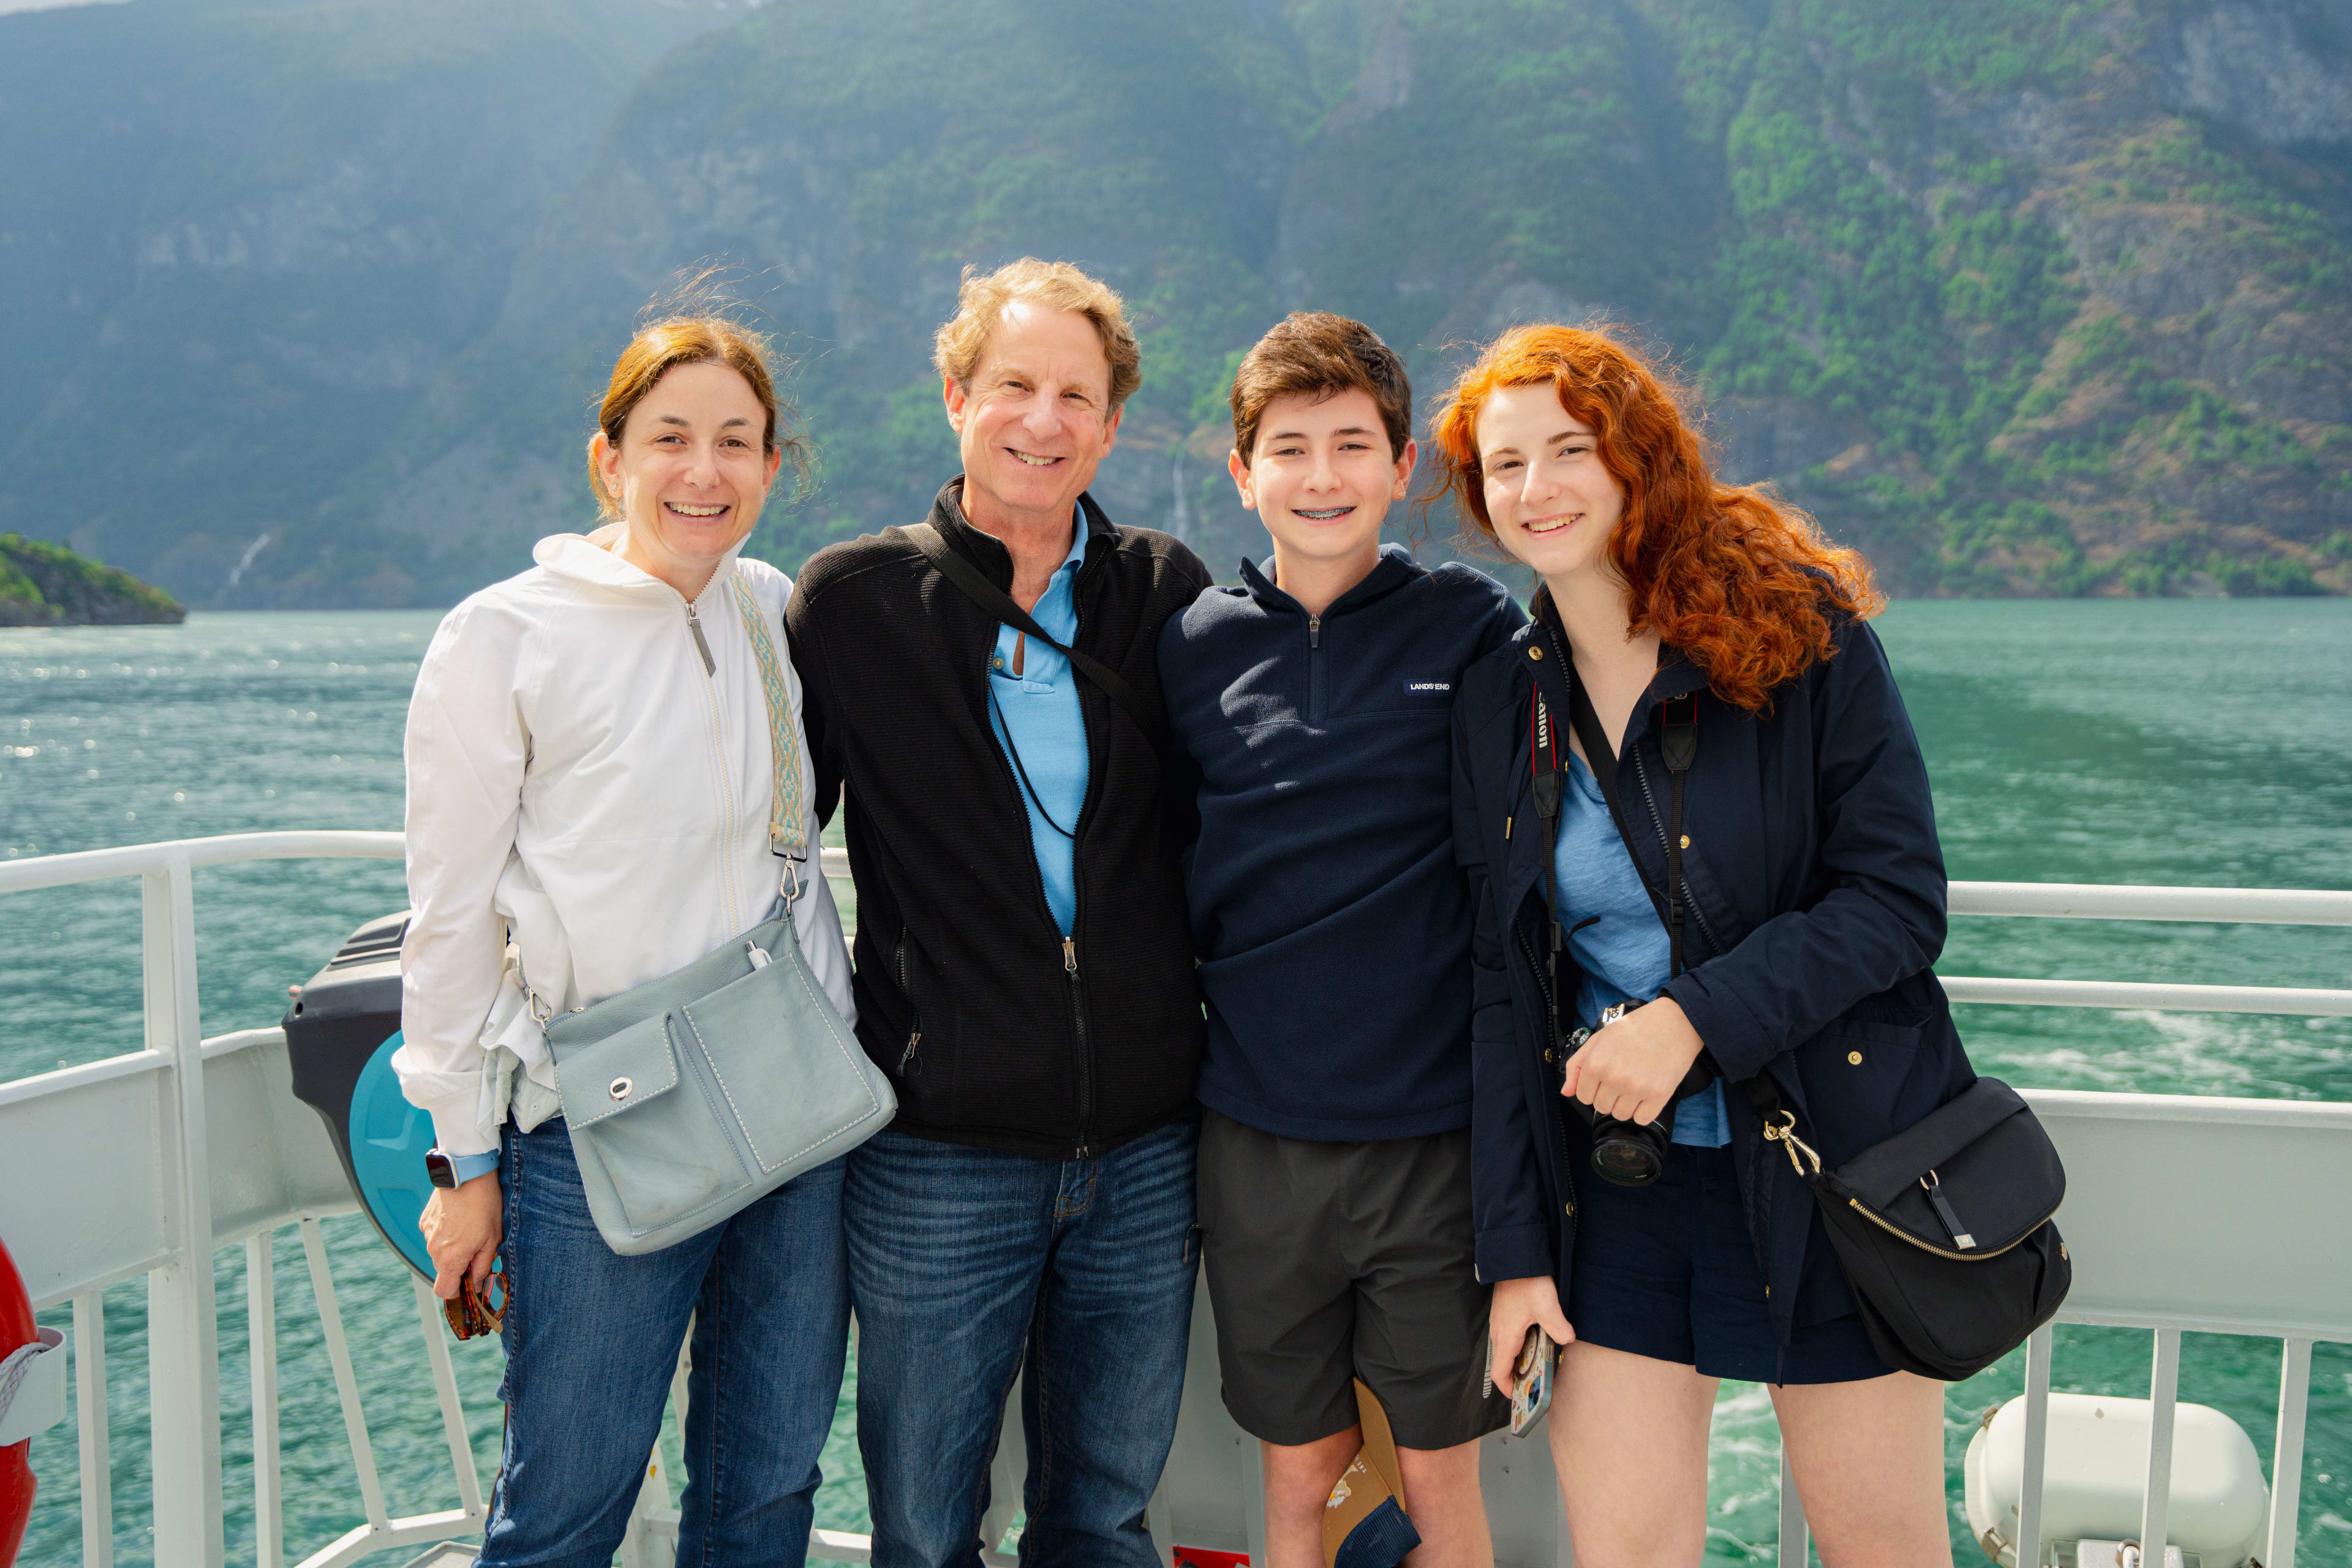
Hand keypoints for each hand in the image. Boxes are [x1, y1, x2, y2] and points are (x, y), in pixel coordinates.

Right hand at [420, 1173, 502, 1300]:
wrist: (467, 1174)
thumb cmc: (484, 1205)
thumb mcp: (492, 1239)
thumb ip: (482, 1267)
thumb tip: (476, 1284)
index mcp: (450, 1258)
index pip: (443, 1290)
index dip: (457, 1291)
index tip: (469, 1283)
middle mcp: (433, 1249)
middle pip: (443, 1270)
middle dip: (459, 1266)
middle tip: (477, 1249)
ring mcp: (427, 1233)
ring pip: (439, 1252)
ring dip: (452, 1248)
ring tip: (470, 1229)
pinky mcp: (425, 1220)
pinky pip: (434, 1236)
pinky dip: (445, 1234)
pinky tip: (460, 1219)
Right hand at [1488, 1275, 1573, 1392]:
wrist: (1514, 1258)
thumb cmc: (1527, 1282)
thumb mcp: (1547, 1306)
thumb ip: (1558, 1327)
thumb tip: (1568, 1340)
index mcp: (1506, 1337)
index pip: (1499, 1372)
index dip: (1508, 1388)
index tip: (1520, 1397)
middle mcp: (1498, 1333)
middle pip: (1503, 1364)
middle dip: (1518, 1377)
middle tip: (1537, 1383)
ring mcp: (1499, 1323)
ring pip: (1506, 1351)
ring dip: (1520, 1361)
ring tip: (1540, 1363)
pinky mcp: (1504, 1315)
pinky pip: (1509, 1338)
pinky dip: (1520, 1346)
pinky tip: (1536, 1340)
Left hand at [1562, 997, 1703, 1125]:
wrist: (1673, 1023)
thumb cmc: (1635, 1028)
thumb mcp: (1599, 1039)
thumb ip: (1577, 1066)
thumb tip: (1566, 1092)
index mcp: (1596, 1064)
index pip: (1583, 1096)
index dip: (1593, 1088)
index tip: (1604, 1079)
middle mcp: (1614, 1078)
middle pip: (1601, 1107)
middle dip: (1609, 1096)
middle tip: (1622, 1078)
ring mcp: (1637, 1088)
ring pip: (1621, 1115)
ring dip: (1626, 1104)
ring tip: (1635, 1084)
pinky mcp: (1658, 1095)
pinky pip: (1642, 1119)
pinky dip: (1643, 1111)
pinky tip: (1646, 1093)